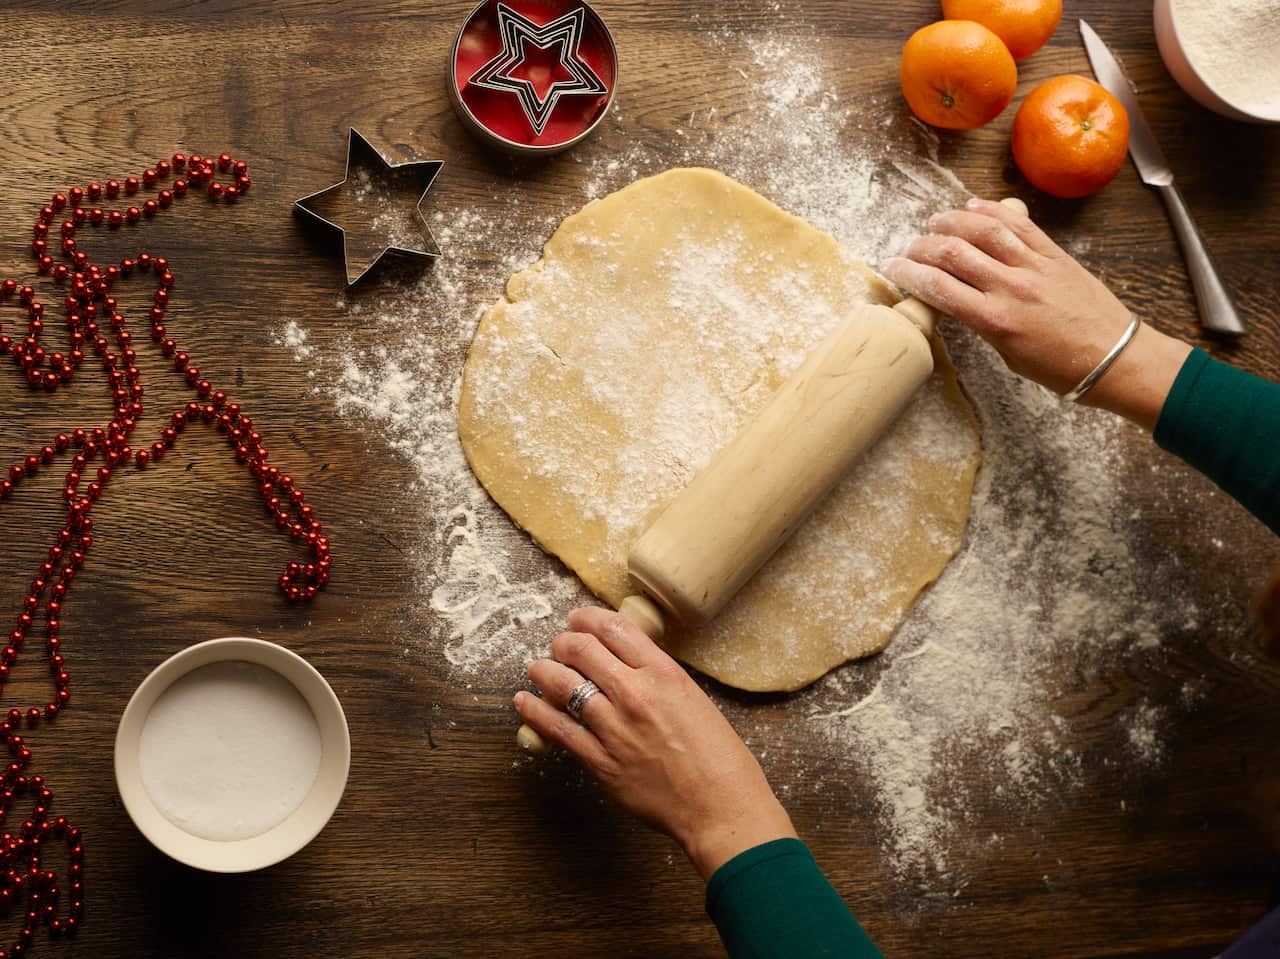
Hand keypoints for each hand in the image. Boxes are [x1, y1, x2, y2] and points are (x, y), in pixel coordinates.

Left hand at [514, 606, 796, 878]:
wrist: (721, 807)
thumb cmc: (719, 758)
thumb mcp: (695, 699)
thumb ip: (659, 681)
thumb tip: (627, 668)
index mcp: (664, 674)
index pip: (613, 628)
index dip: (587, 618)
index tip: (578, 620)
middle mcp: (636, 694)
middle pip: (581, 649)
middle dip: (562, 642)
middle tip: (559, 647)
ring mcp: (615, 728)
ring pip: (561, 683)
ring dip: (543, 671)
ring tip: (538, 669)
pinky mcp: (601, 761)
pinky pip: (557, 728)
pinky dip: (534, 711)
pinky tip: (525, 702)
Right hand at [881, 198, 1191, 430]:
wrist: (1114, 357)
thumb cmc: (1061, 367)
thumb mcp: (1007, 354)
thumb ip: (981, 323)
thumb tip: (957, 300)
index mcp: (994, 320)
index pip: (937, 287)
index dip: (906, 273)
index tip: (890, 268)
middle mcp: (1011, 287)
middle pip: (953, 253)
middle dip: (922, 247)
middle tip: (910, 250)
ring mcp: (1034, 266)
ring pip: (983, 230)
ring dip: (952, 222)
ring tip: (934, 222)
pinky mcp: (1054, 255)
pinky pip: (1018, 225)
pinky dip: (992, 212)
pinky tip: (973, 208)